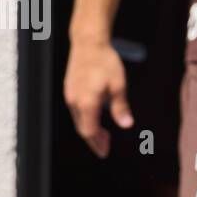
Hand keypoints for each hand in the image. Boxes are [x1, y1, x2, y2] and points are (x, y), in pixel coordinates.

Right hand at [64, 39, 133, 157]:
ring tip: (103, 135)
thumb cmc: (106, 63)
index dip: (98, 144)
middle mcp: (74, 102)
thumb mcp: (119, 85)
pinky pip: (76, 111)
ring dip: (90, 129)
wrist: (88, 44)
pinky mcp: (69, 90)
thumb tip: (127, 125)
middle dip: (94, 139)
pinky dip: (85, 118)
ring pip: (78, 120)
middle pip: (82, 128)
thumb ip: (120, 107)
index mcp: (87, 103)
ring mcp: (69, 96)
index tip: (105, 152)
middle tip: (106, 147)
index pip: (90, 131)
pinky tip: (94, 117)